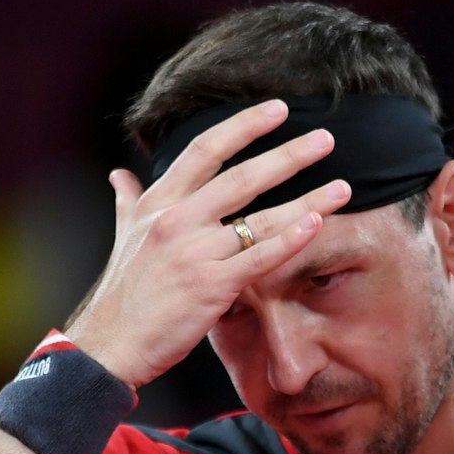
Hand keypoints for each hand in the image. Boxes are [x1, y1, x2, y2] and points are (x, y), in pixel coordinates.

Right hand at [65, 100, 349, 387]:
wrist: (110, 343)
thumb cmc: (122, 292)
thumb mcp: (123, 237)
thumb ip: (128, 201)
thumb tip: (118, 175)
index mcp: (158, 203)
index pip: (205, 150)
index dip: (244, 126)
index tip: (278, 109)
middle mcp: (176, 220)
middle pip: (242, 177)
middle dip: (289, 155)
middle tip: (325, 139)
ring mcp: (194, 252)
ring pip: (260, 218)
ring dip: (307, 200)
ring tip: (342, 187)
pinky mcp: (211, 285)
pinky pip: (260, 257)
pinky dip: (290, 240)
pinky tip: (317, 224)